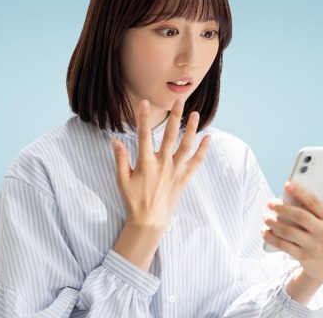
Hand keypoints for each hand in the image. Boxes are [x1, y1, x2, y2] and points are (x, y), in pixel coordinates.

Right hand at [111, 99, 210, 269]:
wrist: (150, 222)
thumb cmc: (133, 201)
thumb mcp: (122, 180)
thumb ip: (120, 159)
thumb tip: (114, 140)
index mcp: (146, 163)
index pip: (143, 135)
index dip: (143, 118)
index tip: (144, 103)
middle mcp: (162, 164)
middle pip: (170, 136)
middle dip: (174, 117)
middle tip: (179, 100)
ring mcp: (175, 171)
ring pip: (186, 146)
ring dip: (192, 129)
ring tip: (196, 114)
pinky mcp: (184, 178)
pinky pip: (196, 162)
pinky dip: (203, 150)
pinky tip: (208, 138)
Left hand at [263, 171, 322, 293]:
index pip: (315, 202)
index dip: (300, 192)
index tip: (286, 184)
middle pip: (300, 217)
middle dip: (282, 208)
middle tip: (269, 203)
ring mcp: (315, 246)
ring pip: (290, 232)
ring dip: (274, 223)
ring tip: (265, 216)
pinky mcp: (304, 257)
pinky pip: (284, 246)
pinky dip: (272, 237)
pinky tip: (265, 231)